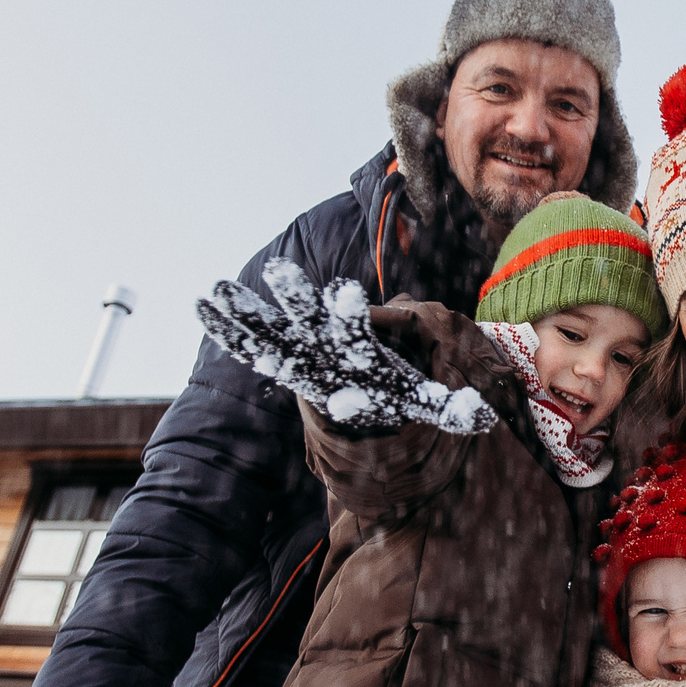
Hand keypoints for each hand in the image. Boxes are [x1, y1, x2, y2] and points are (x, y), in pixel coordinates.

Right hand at [196, 258, 497, 434]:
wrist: (374, 380)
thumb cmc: (396, 387)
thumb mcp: (423, 402)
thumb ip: (449, 408)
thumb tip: (483, 414)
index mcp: (365, 348)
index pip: (359, 331)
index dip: (352, 315)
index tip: (344, 294)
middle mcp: (331, 344)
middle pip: (312, 320)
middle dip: (297, 301)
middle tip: (280, 272)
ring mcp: (303, 351)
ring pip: (275, 330)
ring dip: (250, 313)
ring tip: (217, 289)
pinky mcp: (283, 363)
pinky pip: (254, 347)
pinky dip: (230, 331)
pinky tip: (202, 306)